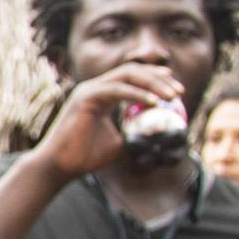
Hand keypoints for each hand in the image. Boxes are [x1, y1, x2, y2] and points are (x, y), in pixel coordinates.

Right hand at [33, 62, 186, 180]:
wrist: (59, 167)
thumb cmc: (84, 157)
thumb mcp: (118, 143)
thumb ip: (133, 133)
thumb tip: (155, 135)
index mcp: (101, 95)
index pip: (131, 77)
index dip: (155, 79)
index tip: (176, 89)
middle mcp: (94, 88)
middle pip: (133, 71)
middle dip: (159, 79)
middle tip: (179, 92)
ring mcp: (89, 90)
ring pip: (127, 75)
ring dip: (153, 83)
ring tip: (171, 96)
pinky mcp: (86, 97)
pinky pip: (118, 89)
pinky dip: (138, 94)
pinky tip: (154, 103)